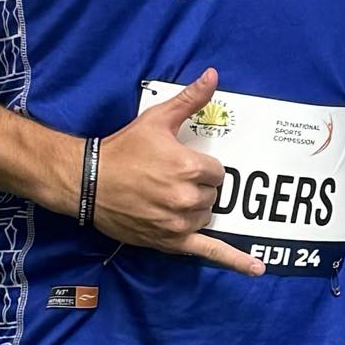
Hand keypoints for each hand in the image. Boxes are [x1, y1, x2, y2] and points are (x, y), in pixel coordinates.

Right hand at [92, 69, 262, 276]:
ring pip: (207, 217)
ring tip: (169, 199)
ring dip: (197, 210)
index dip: (203, 168)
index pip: (218, 172)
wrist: (86, 181)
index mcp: (188, 167)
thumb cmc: (122, 149)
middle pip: (213, 195)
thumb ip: (190, 100)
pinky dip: (236, 261)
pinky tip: (258, 269)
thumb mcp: (157, 119)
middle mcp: (186, 197)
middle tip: (170, 181)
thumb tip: (214, 75)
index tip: (183, 164)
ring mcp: (179, 222)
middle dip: (198, 188)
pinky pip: (210, 252)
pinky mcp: (170, 241)